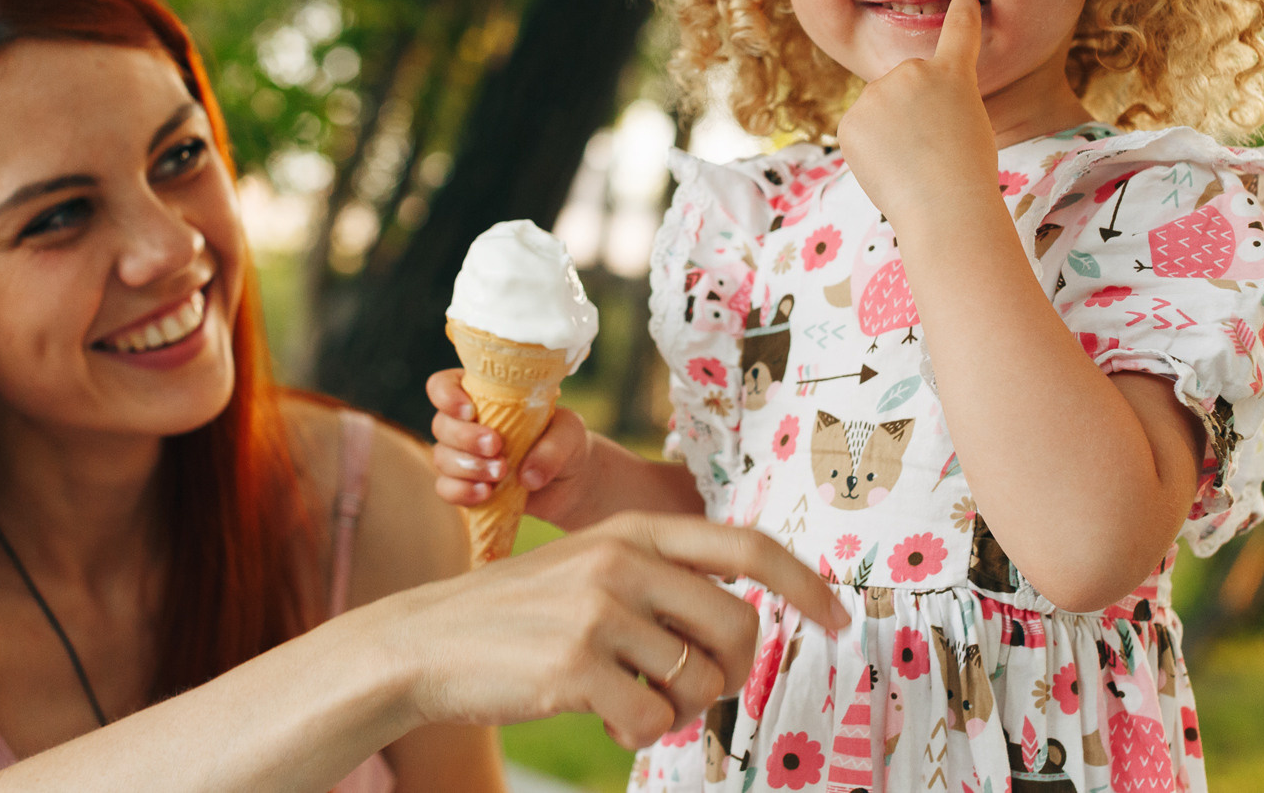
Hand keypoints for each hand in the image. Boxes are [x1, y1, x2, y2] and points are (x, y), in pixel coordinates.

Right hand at [387, 513, 850, 747]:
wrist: (425, 644)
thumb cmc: (519, 615)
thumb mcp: (590, 568)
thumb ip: (660, 579)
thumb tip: (745, 624)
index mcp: (633, 530)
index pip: (746, 545)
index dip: (803, 583)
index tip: (837, 617)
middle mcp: (622, 561)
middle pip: (738, 626)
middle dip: (733, 672)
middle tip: (698, 688)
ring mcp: (598, 612)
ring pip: (699, 682)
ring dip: (678, 708)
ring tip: (633, 698)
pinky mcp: (575, 666)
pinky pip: (652, 720)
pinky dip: (639, 732)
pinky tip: (603, 715)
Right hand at [427, 368, 595, 526]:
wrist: (569, 480)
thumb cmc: (564, 442)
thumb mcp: (570, 433)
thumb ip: (553, 448)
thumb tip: (527, 476)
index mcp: (483, 394)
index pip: (443, 385)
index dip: (446, 396)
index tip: (469, 411)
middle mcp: (466, 422)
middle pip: (441, 424)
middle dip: (465, 438)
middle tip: (496, 447)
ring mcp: (462, 455)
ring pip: (441, 457)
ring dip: (468, 467)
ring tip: (500, 474)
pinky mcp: (465, 485)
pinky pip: (446, 488)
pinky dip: (462, 492)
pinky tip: (486, 494)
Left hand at [837, 0, 998, 220]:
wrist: (944, 206)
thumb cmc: (967, 176)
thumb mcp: (970, 126)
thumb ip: (941, 105)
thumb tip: (908, 113)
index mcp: (953, 74)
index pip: (959, 33)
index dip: (962, 16)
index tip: (963, 1)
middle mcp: (913, 72)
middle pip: (905, 85)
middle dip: (910, 110)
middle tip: (930, 147)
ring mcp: (878, 94)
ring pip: (879, 109)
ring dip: (889, 130)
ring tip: (911, 161)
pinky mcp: (851, 120)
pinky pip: (859, 130)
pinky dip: (869, 149)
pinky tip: (888, 167)